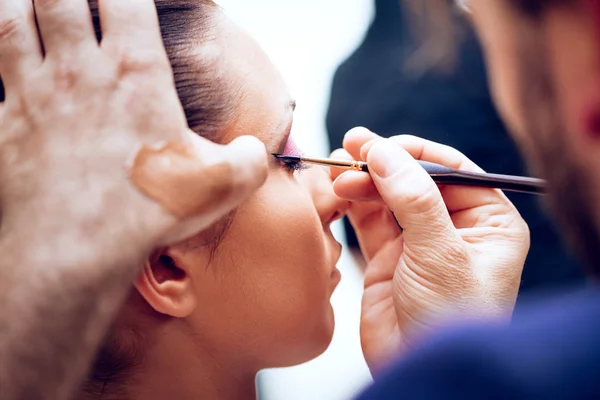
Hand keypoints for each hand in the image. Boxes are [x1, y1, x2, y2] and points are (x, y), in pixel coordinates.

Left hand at [0, 2, 266, 398]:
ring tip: (34, 4)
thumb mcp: (223, 185)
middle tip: (80, 1)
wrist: (73, 249)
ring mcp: (35, 93)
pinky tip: (6, 63)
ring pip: (15, 18)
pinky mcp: (5, 122)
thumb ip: (250, 159)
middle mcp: (80, 71)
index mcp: (135, 73)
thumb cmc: (148, 210)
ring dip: (24, 4)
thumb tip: (255, 149)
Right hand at [331, 128, 528, 374]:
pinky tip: (337, 191)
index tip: (377, 144)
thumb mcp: (440, 252)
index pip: (450, 170)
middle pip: (414, 180)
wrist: (418, 370)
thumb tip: (383, 150)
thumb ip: (413, 197)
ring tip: (337, 171)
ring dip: (363, 182)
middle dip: (382, 165)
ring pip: (388, 198)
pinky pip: (370, 221)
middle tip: (349, 149)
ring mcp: (419, 243)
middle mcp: (455, 228)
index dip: (412, 152)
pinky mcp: (389, 259)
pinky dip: (353, 204)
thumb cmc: (451, 318)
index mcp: (488, 223)